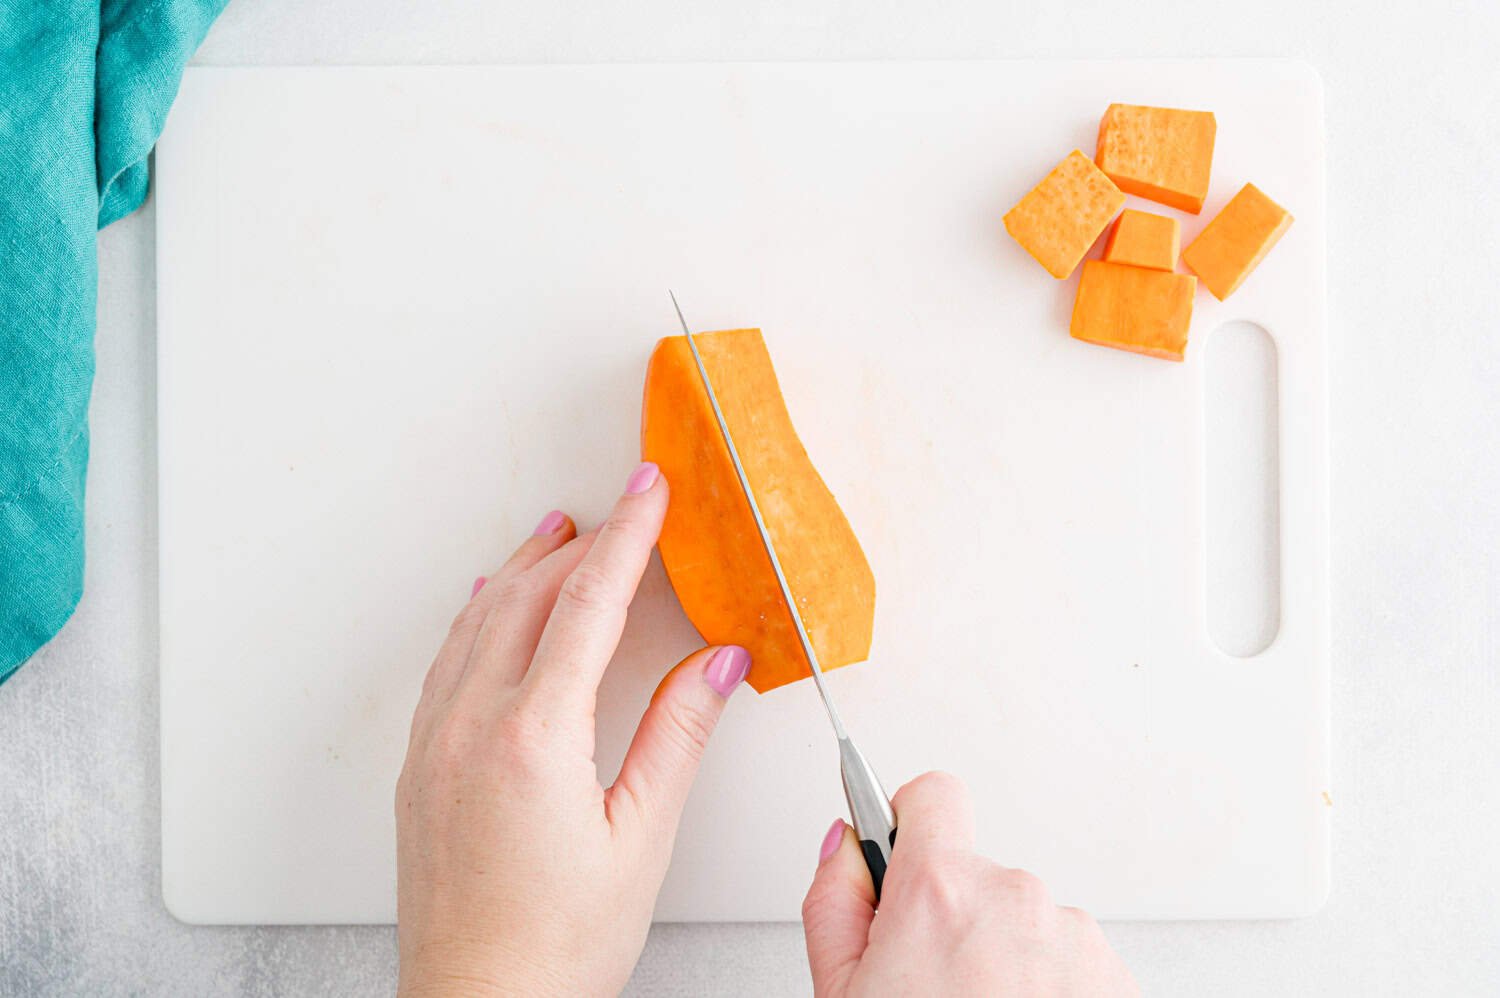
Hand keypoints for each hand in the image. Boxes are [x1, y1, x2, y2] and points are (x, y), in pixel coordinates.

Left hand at [396, 462, 749, 996]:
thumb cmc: (554, 946)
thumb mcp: (641, 839)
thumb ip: (679, 735)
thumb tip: (719, 663)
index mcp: (533, 737)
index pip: (588, 605)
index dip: (626, 537)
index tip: (648, 490)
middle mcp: (471, 727)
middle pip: (527, 598)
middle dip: (580, 543)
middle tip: (621, 506)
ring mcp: (435, 744)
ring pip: (476, 622)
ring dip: (522, 570)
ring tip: (558, 535)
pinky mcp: (420, 768)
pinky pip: (447, 662)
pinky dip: (479, 618)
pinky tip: (488, 608)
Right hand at [802, 772, 1137, 996]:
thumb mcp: (839, 993)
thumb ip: (833, 902)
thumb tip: (844, 847)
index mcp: (940, 894)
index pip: (931, 796)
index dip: (908, 820)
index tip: (902, 847)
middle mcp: (1016, 901)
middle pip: (976, 876)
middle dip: (952, 917)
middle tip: (929, 984)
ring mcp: (1075, 940)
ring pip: (1026, 923)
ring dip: (1004, 959)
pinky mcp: (1116, 979)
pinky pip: (1070, 961)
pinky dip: (1049, 989)